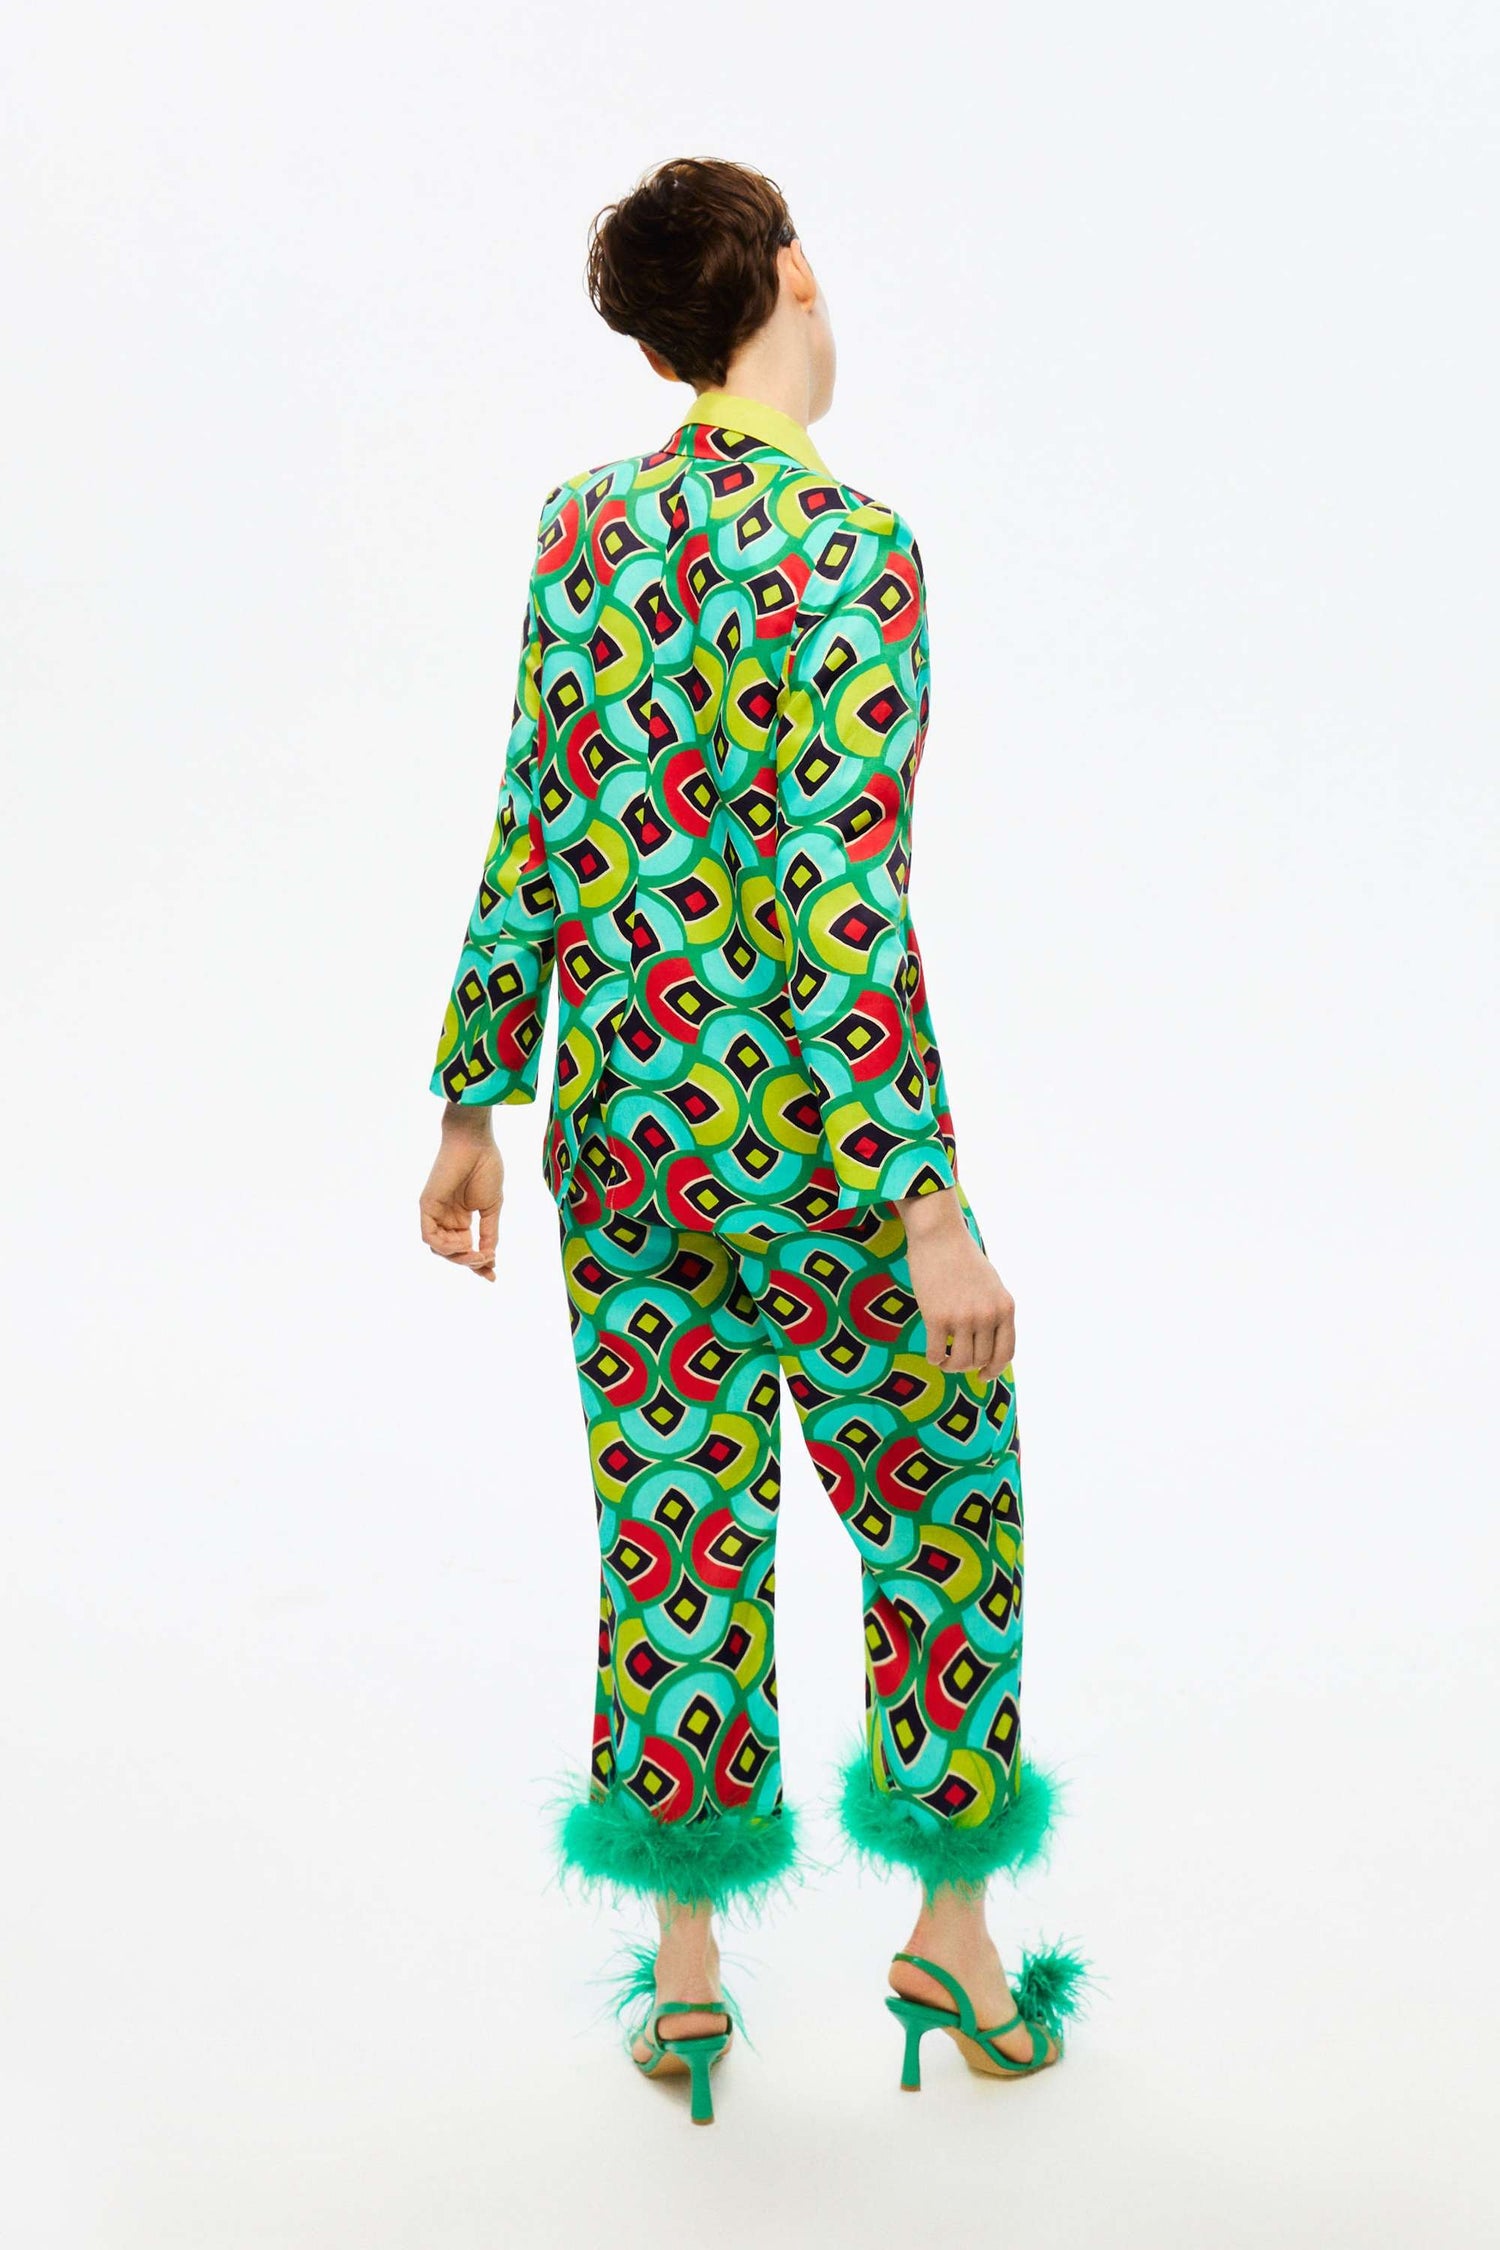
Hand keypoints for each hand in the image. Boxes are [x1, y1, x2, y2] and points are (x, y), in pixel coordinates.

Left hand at [419, 1106, 503, 1281]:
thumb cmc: (486, 1167)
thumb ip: (489, 1232)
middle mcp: (446, 1218)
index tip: (493, 1276)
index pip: (465, 1248)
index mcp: (461, 1218)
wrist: (476, 1143)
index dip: (478, 1264)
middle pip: (452, 1252)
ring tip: (478, 1253)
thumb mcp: (492, 1208)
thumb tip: (490, 1256)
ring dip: (460, 1256)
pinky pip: (430, 1236)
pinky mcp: (427, 1206)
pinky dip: (445, 1246)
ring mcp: (435, 1213)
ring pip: (440, 1249)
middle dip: (470, 1262)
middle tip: (487, 1261)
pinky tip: (463, 1244)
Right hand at [897, 1187, 1015, 1378]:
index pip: (1006, 1353)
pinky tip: (931, 1352)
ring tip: (943, 1359)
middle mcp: (987, 1315)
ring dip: (950, 1365)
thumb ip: (994, 1311)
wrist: (939, 1235)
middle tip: (955, 1361)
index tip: (983, 1376)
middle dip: (968, 1366)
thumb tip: (988, 1345)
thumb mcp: (991, 1285)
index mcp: (1005, 1308)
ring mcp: (962, 1317)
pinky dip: (933, 1358)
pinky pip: (936, 1352)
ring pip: (959, 1361)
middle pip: (980, 1359)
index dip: (994, 1370)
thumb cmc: (963, 1258)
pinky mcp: (936, 1316)